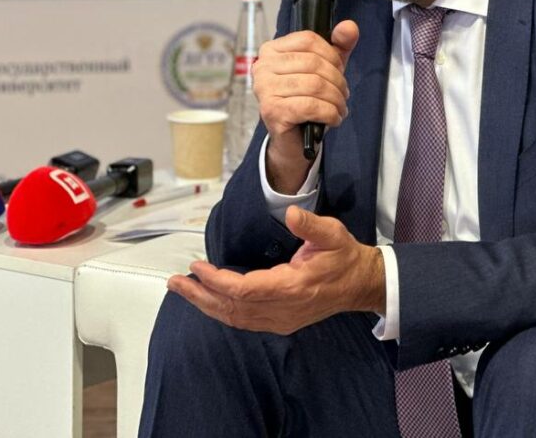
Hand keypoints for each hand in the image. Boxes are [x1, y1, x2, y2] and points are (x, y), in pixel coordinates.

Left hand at [168, 206, 385, 334]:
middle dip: (200, 295)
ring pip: (235, 318)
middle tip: (175, 282)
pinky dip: (221, 311)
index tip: (198, 266)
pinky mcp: (280, 322)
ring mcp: (280, 319)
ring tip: (183, 289)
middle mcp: (282, 309)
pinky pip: (243, 321)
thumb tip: (291, 214)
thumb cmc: (344, 257)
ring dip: (206, 305)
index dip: (217, 280)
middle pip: (232, 308)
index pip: (244, 290)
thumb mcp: (333, 233)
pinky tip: (208, 300)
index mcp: (292, 287)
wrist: (360, 284)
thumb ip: (310, 225)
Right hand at [253, 20, 358, 191]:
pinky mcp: (272, 111)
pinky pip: (311, 106)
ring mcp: (264, 89)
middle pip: (313, 63)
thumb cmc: (305, 99)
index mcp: (272, 50)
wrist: (292, 138)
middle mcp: (262, 67)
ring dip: (336, 99)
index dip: (332, 54)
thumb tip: (349, 27)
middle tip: (343, 94)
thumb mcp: (325, 68)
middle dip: (337, 80)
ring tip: (339, 107)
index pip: (308, 39)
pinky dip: (330, 113)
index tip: (339, 69)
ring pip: (315, 85)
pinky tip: (333, 118)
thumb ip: (339, 46)